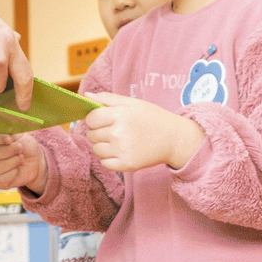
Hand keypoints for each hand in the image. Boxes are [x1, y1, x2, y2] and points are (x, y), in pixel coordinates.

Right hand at [0, 131, 47, 189]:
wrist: (34, 161)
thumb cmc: (24, 144)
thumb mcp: (18, 131)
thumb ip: (8, 127)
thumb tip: (1, 120)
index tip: (10, 138)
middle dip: (8, 151)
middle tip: (20, 148)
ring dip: (13, 161)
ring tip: (20, 157)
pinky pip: (1, 179)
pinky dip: (13, 173)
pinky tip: (17, 169)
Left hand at [80, 92, 203, 171]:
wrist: (175, 139)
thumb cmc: (153, 118)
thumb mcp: (133, 103)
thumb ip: (108, 99)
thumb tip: (86, 96)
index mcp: (120, 115)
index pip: (91, 119)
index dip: (94, 119)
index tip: (102, 119)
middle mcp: (119, 134)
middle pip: (92, 135)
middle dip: (98, 132)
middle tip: (113, 129)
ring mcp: (122, 151)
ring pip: (96, 150)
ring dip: (102, 145)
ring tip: (117, 141)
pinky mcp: (127, 165)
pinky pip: (104, 163)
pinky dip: (108, 159)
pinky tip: (119, 151)